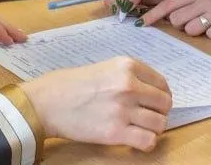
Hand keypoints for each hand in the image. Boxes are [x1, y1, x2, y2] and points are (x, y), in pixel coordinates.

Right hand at [21, 57, 171, 151]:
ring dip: (153, 128)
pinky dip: (146, 143)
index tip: (154, 103)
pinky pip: (148, 141)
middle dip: (159, 112)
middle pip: (165, 103)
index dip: (161, 95)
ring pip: (160, 123)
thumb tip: (150, 92)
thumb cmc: (69, 85)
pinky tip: (135, 140)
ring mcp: (123, 109)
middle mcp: (129, 85)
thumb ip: (128, 76)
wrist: (46, 102)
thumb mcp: (103, 68)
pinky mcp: (116, 132)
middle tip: (146, 117)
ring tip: (140, 129)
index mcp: (127, 66)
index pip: (162, 83)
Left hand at [137, 0, 210, 38]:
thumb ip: (191, 2)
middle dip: (182, 26)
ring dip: (199, 31)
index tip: (140, 24)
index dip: (152, 15)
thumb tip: (171, 16)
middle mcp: (204, 0)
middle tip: (196, 22)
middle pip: (177, 21)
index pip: (168, 5)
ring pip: (192, 30)